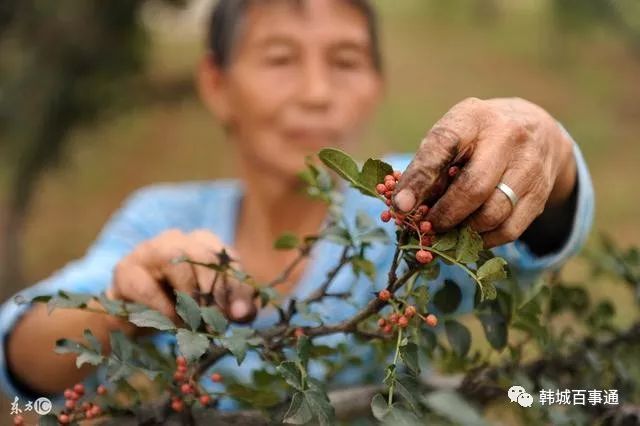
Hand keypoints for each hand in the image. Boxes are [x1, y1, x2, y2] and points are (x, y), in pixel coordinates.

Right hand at [107, 229, 256, 329]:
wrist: (135, 320)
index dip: (235, 286)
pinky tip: (168, 324)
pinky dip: (161, 310)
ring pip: (174, 262)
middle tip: (216, 323)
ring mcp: (147, 251)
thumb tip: (243, 313)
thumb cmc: (182, 306)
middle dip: (212, 292)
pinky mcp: (124, 271)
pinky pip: (146, 288)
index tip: (238, 314)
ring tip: (192, 324)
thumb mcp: (216, 306)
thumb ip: (236, 307)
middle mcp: (175, 239)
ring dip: (187, 299)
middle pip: (202, 255)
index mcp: (203, 242)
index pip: (226, 256)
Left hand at [393, 97, 576, 247]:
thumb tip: (404, 207)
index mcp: (474, 116)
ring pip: (492, 214)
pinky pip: (509, 230)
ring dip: (462, 231)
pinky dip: (483, 240)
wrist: (539, 131)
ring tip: (445, 232)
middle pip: (473, 188)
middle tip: (425, 226)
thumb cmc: (478, 137)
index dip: (419, 179)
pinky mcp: (541, 193)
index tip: (401, 206)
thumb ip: (430, 165)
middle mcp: (507, 136)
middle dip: (443, 215)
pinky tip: (469, 236)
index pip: (443, 146)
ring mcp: (529, 165)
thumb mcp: (454, 134)